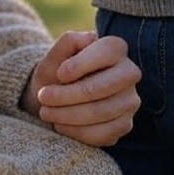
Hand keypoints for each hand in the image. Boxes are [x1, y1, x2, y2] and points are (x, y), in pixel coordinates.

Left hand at [22, 30, 140, 146]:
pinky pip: (103, 133)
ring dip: (67, 114)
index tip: (59, 74)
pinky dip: (76, 131)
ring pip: (101, 112)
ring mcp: (130, 100)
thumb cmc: (58, 71)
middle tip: (43, 96)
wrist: (57, 98)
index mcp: (116, 48)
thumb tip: (86, 41)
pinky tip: (59, 125)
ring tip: (46, 112)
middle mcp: (129, 73)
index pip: (107, 51)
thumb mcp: (56, 53)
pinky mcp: (125, 124)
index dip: (82, 64)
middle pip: (102, 87)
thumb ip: (69, 41)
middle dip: (68, 95)